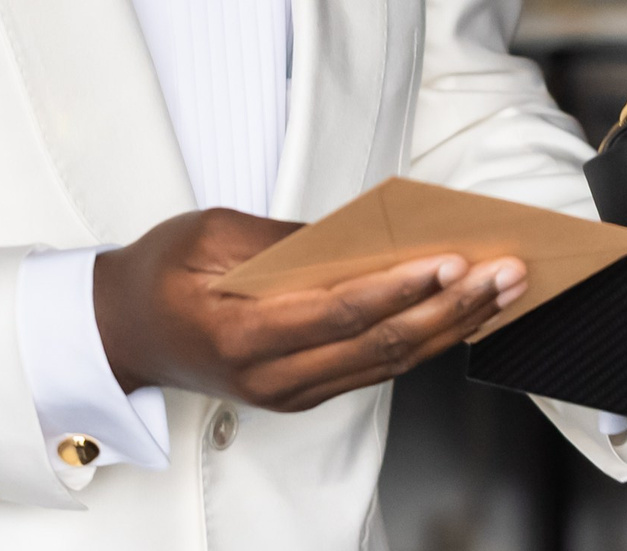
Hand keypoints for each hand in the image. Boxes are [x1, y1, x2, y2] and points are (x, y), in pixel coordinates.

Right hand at [92, 207, 527, 412]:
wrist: (122, 330)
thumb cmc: (161, 273)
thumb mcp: (211, 234)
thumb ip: (285, 240)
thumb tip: (361, 236)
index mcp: (243, 335)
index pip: (339, 312)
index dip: (400, 288)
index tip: (450, 259)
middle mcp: (274, 378)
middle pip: (381, 345)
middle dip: (452, 307)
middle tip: (503, 271)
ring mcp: (292, 393)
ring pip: (390, 362)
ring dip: (453, 325)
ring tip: (502, 287)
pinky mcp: (304, 392)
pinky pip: (375, 368)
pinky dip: (425, 339)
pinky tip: (462, 313)